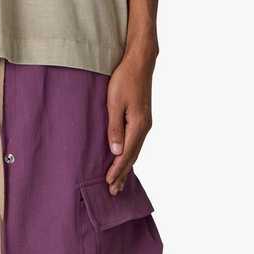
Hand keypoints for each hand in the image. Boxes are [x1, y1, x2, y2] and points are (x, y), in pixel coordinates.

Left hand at [105, 46, 156, 194]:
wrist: (140, 62)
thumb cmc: (125, 79)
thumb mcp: (114, 103)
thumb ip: (115, 128)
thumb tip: (116, 151)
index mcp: (138, 125)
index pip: (126, 154)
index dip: (117, 170)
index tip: (108, 182)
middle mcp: (144, 127)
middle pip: (132, 157)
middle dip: (122, 174)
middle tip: (113, 191)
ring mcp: (145, 124)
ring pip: (135, 151)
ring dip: (126, 167)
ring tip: (118, 182)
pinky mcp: (142, 119)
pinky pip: (136, 143)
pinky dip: (130, 156)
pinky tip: (125, 160)